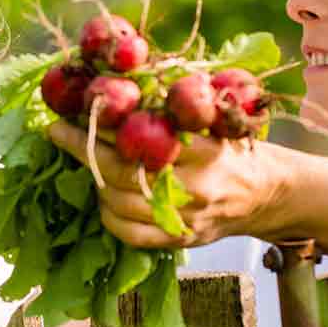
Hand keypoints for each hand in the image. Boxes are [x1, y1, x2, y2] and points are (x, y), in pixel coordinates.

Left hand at [47, 119, 287, 247]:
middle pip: (122, 171)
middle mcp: (197, 187)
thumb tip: (123, 86)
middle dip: (83, 148)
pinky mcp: (180, 240)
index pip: (145, 136)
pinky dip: (109, 217)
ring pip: (120, 203)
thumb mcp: (214, 123)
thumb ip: (176, 113)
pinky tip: (103, 198)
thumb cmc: (234, 149)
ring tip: (81, 159)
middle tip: (57, 130)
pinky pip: (131, 234)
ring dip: (93, 180)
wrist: (270, 194)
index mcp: (206, 151)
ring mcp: (187, 218)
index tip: (82, 105)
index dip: (107, 122)